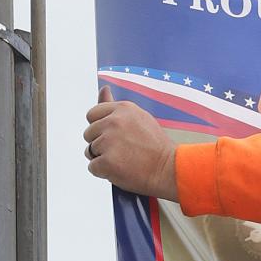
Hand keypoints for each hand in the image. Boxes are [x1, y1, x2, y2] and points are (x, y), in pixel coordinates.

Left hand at [84, 86, 178, 201]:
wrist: (171, 170)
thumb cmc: (156, 147)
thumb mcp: (139, 119)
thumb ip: (115, 107)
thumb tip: (103, 88)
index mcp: (123, 109)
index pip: (93, 114)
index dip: (102, 128)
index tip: (117, 136)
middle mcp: (114, 122)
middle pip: (89, 134)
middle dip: (101, 144)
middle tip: (124, 150)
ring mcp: (109, 142)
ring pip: (89, 151)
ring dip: (103, 158)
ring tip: (125, 160)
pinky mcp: (107, 162)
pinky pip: (93, 167)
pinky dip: (104, 172)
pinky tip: (121, 170)